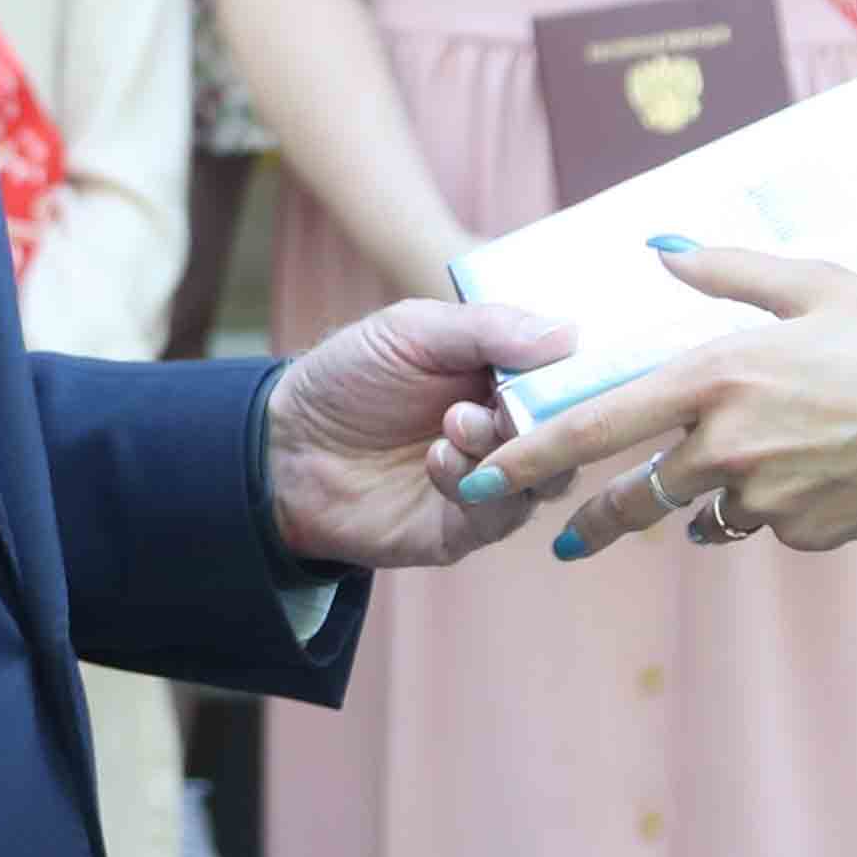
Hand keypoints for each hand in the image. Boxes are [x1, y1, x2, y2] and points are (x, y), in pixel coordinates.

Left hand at [265, 296, 576, 570]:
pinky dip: (477, 483)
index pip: (570, 375)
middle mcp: (512, 428)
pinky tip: (436, 458)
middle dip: (546, 414)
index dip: (574, 369)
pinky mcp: (466, 527)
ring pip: (547, 476)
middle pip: (571, 431)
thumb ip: (487, 329)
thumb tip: (566, 333)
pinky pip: (502, 515)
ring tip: (457, 422)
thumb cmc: (348, 378)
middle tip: (502, 399)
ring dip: (510, 448)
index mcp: (508, 373)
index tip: (561, 359)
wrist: (282, 446)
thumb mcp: (412, 331)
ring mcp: (493, 480)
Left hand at [470, 245, 856, 555]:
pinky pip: (768, 524)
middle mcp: (726, 448)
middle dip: (595, 521)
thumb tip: (659, 246)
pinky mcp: (804, 535)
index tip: (482, 480)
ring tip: (756, 467)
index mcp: (715, 378)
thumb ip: (728, 269)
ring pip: (707, 510)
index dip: (530, 458)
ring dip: (708, 499)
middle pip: (635, 496)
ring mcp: (765, 501)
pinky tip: (824, 468)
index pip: (595, 427)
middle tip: (565, 540)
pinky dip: (777, 504)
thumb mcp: (818, 283)